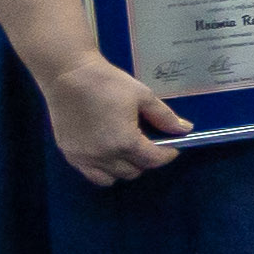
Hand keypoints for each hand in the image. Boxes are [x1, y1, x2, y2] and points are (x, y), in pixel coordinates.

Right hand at [43, 51, 189, 184]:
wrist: (67, 76)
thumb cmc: (108, 83)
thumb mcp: (143, 96)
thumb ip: (164, 117)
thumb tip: (185, 130)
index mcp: (124, 142)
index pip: (153, 160)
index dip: (167, 155)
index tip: (171, 147)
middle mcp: (104, 156)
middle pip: (133, 171)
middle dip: (146, 161)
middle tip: (148, 145)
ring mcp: (84, 158)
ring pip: (113, 177)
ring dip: (125, 168)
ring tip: (127, 150)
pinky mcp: (69, 155)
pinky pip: (92, 175)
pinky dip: (103, 170)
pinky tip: (108, 154)